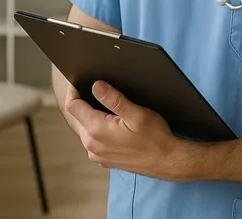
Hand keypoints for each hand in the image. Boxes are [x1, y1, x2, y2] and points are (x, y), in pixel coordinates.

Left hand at [64, 80, 192, 181]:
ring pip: (85, 128)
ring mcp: (97, 155)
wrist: (168, 161)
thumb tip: (95, 86)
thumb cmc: (156, 138)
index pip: (73, 105)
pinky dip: (98, 130)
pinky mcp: (103, 160)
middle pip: (78, 116)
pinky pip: (93, 140)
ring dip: (91, 116)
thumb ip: (114, 99)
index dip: (74, 90)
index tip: (79, 80)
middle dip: (84, 102)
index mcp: (97, 131)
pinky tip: (113, 125)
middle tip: (99, 91)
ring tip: (108, 108)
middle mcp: (92, 145)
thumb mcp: (137, 114)